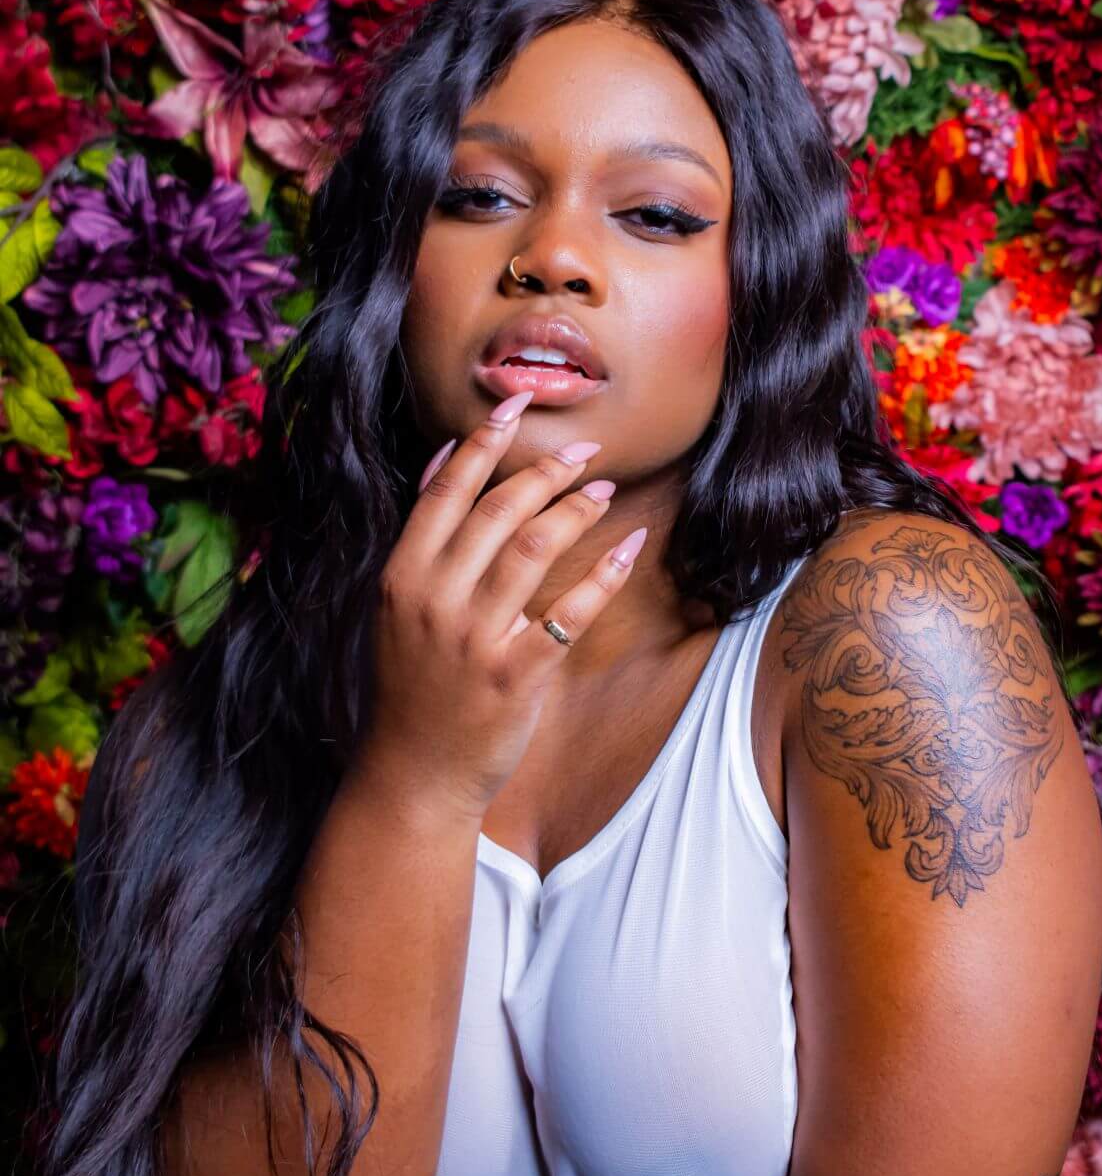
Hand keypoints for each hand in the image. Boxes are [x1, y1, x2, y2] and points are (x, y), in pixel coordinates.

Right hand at [355, 390, 645, 816]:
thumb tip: (444, 458)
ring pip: (534, 549)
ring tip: (604, 489)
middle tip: (586, 451)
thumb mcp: (397, 605)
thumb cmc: (411, 685)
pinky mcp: (515, 675)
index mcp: (402, 576)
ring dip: (576, 510)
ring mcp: (475, 638)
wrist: (413, 772)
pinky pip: (569, 613)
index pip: (446, 490)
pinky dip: (603, 575)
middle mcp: (435, 599)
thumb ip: (423, 536)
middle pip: (498, 511)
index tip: (519, 403)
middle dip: (546, 470)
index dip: (485, 441)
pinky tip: (629, 549)